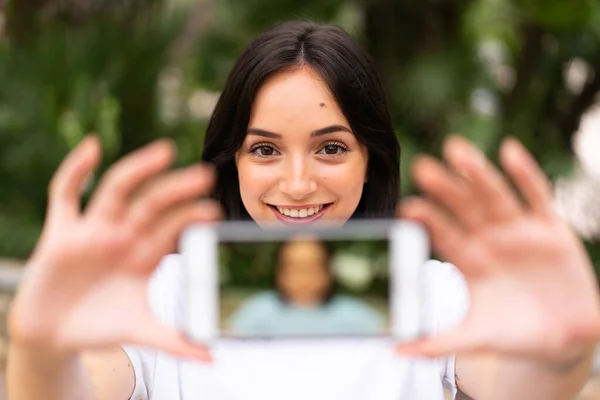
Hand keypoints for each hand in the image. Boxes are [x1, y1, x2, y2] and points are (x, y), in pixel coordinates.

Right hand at [8, 135, 219, 360]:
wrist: (53, 334)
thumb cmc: (101, 325)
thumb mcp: (140, 331)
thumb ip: (175, 342)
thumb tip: (212, 358)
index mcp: (144, 256)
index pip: (172, 230)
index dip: (190, 220)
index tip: (213, 212)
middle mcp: (123, 236)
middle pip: (153, 205)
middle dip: (176, 190)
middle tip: (205, 175)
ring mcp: (93, 230)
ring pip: (118, 191)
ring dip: (139, 170)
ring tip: (164, 151)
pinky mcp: (61, 231)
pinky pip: (66, 193)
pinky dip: (75, 169)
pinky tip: (92, 146)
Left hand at [397, 135, 599, 365]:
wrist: (561, 336)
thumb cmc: (513, 332)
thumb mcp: (477, 336)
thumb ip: (440, 342)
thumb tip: (397, 351)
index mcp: (468, 260)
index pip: (444, 235)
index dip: (429, 221)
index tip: (407, 208)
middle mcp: (488, 239)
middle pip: (463, 208)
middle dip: (446, 189)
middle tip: (423, 167)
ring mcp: (517, 229)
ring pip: (494, 196)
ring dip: (477, 174)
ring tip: (457, 150)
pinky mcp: (549, 226)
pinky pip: (536, 195)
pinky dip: (524, 173)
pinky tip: (508, 151)